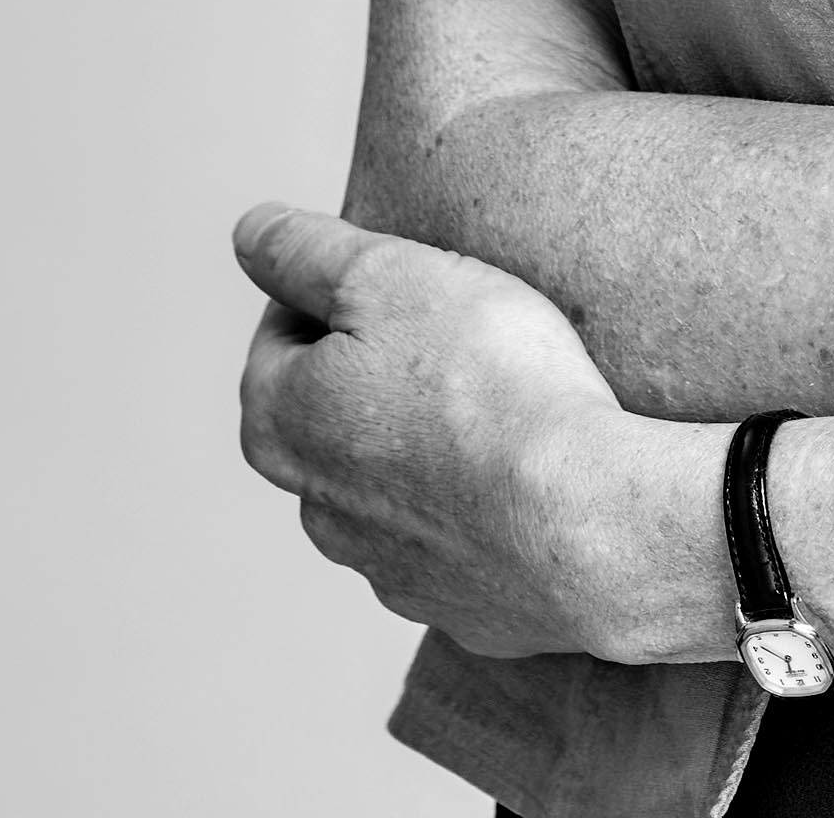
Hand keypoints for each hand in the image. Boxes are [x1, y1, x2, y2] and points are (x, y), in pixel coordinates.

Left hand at [232, 200, 723, 665]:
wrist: (583, 518)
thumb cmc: (487, 385)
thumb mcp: (389, 274)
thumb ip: (305, 251)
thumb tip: (251, 232)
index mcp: (279, 425)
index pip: (281, 329)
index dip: (341, 285)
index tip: (405, 272)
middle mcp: (314, 507)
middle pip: (332, 407)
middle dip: (379, 365)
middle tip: (456, 324)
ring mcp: (385, 567)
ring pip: (389, 476)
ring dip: (424, 436)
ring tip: (502, 392)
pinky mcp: (454, 601)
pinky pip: (453, 532)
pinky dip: (476, 496)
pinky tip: (528, 463)